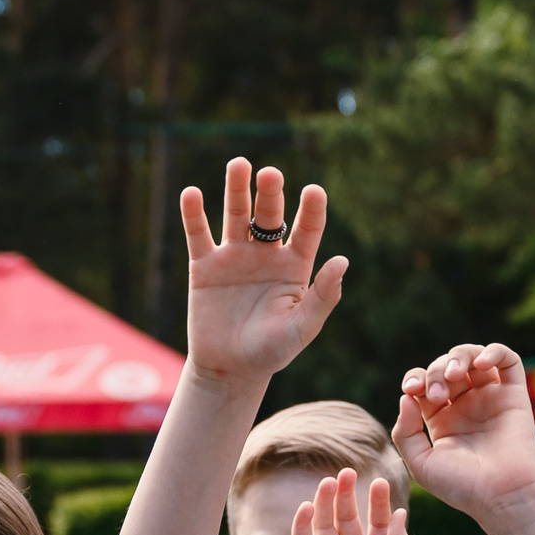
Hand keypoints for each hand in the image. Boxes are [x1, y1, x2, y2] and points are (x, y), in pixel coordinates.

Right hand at [180, 157, 342, 388]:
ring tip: (239, 164)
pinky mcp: (204, 266)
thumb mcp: (301, 329)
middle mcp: (266, 254)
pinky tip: (192, 193)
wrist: (229, 370)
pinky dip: (194, 214)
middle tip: (270, 174)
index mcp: (295, 266)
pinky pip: (199, 235)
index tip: (314, 191)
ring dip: (237, 189)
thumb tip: (342, 260)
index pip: (307, 229)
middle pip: (269, 215)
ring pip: (236, 214)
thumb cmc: (271, 352)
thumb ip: (322, 297)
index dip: (312, 210)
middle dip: (270, 193)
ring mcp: (234, 256)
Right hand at [290, 467, 410, 534]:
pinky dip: (301, 527)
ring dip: (324, 503)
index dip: (378, 503)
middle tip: (348, 472)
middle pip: (347, 521)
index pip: (377, 525)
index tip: (380, 482)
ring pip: (323, 528)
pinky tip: (306, 506)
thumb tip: (400, 513)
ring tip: (329, 482)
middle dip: (347, 495)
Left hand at [393, 343, 534, 534]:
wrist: (502, 496)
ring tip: (456, 374)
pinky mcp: (515, 395)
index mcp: (441, 420)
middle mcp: (466, 406)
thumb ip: (405, 432)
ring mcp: (490, 399)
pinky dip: (494, 352)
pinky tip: (481, 364)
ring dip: (459, 357)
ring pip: (473, 358)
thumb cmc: (462, 486)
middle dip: (436, 372)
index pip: (423, 385)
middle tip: (439, 395)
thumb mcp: (420, 464)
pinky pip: (508, 360)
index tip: (412, 390)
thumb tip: (406, 397)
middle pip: (445, 368)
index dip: (415, 379)